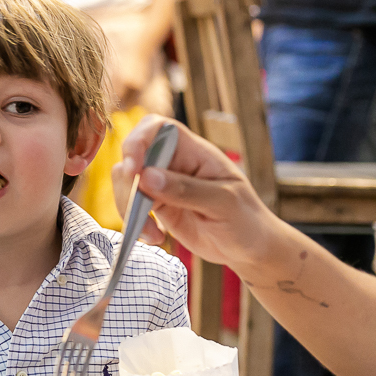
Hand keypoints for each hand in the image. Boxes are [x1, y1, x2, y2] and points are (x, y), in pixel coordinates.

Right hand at [111, 115, 271, 265]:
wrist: (249, 248)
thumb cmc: (245, 219)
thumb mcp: (223, 202)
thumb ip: (186, 189)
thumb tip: (145, 176)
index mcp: (194, 151)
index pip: (157, 128)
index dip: (139, 140)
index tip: (134, 168)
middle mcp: (173, 162)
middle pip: (133, 155)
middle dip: (127, 181)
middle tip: (136, 208)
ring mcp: (162, 184)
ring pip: (126, 182)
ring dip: (129, 207)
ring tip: (153, 234)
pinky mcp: (156, 205)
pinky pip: (131, 206)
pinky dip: (134, 223)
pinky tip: (155, 237)